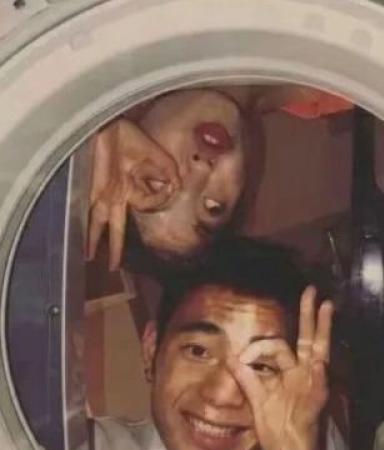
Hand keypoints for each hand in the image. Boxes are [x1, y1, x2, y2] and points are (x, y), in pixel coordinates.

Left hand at [87, 118, 179, 269]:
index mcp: (132, 188)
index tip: (170, 188)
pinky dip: (88, 228)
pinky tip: (82, 242)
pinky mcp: (93, 189)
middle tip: (113, 268)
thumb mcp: (155, 155)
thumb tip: (177, 186)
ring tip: (90, 258)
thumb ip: (168, 171)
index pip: (146, 207)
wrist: (108, 124)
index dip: (158, 202)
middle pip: (115, 228)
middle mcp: (116, 196)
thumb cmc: (131, 137)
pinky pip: (91, 212)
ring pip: (99, 224)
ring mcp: (103, 194)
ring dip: (95, 242)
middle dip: (115, 248)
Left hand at [229, 287, 338, 449]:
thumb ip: (247, 379)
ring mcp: (310, 389)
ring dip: (322, 334)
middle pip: (308, 340)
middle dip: (309, 315)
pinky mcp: (312, 408)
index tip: (241, 356)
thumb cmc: (278, 429)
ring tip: (326, 310)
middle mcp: (303, 376)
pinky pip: (316, 391)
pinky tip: (319, 364)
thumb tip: (231, 358)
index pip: (279, 346)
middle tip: (313, 291)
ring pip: (319, 356)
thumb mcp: (258, 401)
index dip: (259, 346)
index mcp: (290, 373)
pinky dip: (318, 377)